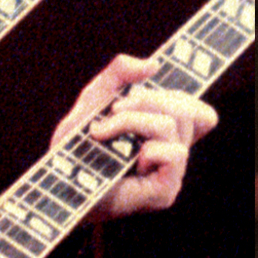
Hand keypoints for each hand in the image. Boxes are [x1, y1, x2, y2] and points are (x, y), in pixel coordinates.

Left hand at [50, 54, 217, 219]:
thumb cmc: (76, 146)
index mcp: (164, 133)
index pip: (199, 112)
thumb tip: (152, 65)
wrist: (58, 183)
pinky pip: (174, 153)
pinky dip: (145, 149)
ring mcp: (172, 174)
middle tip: (113, 110)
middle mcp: (173, 152)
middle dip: (144, 100)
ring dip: (132, 121)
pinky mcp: (166, 192)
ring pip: (172, 125)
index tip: (145, 91)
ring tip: (103, 133)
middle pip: (185, 108)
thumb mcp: (94, 99)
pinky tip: (125, 162)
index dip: (182, 96)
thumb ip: (119, 74)